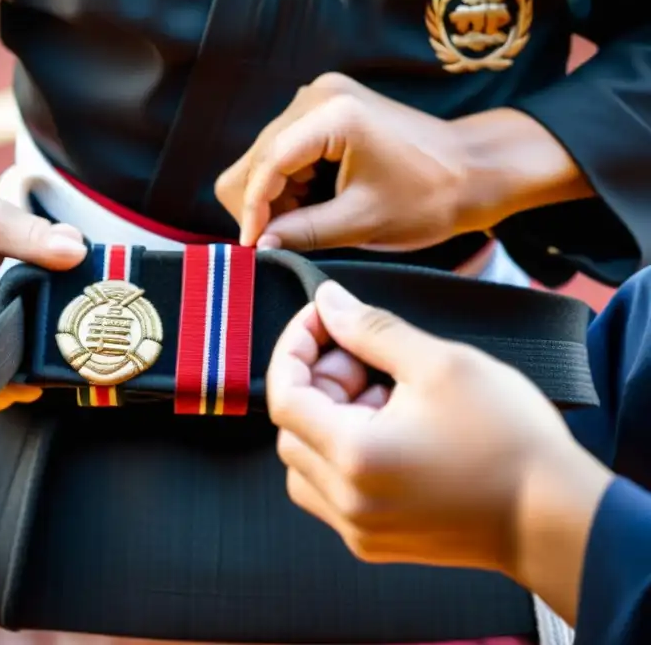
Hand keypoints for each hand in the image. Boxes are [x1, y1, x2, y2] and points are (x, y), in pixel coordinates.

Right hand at [215, 73, 589, 250]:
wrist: (473, 169)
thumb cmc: (431, 195)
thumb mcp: (363, 222)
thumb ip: (304, 232)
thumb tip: (260, 244)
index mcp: (333, 115)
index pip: (267, 164)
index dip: (254, 210)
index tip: (254, 247)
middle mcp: (318, 96)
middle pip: (255, 158)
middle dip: (262, 204)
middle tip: (285, 237)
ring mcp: (319, 98)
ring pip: (263, 157)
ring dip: (274, 195)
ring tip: (306, 220)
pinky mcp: (323, 109)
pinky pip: (282, 151)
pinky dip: (289, 184)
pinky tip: (315, 202)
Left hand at [266, 281, 612, 620]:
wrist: (559, 519)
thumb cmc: (510, 439)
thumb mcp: (440, 363)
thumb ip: (371, 329)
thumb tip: (328, 302)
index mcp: (354, 458)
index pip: (283, 395)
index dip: (295, 347)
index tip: (321, 318)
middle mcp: (345, 501)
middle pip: (291, 427)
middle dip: (318, 381)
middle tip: (368, 358)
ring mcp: (357, 528)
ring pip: (305, 460)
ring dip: (329, 418)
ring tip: (386, 397)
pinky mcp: (373, 541)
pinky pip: (329, 489)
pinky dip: (342, 452)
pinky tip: (391, 430)